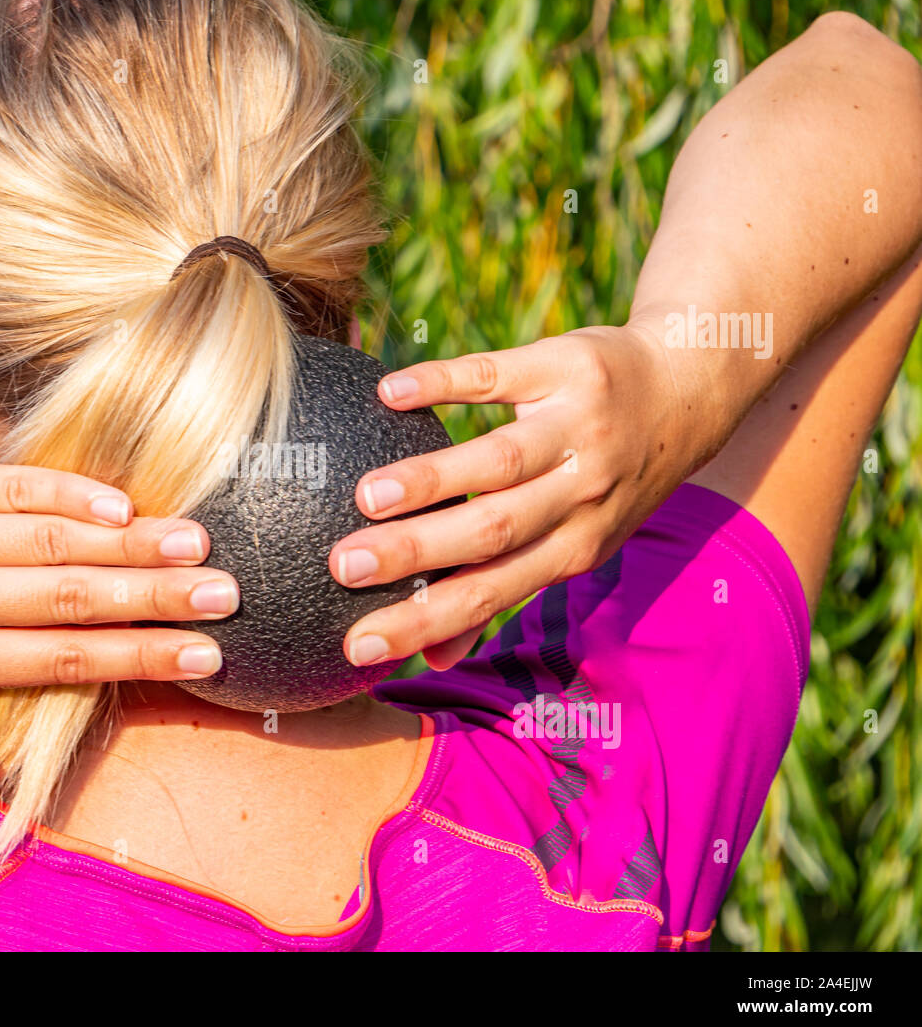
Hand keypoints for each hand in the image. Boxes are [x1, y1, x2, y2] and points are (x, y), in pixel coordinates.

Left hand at [0, 438, 237, 789]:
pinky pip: (13, 487)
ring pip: (55, 541)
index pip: (58, 659)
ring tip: (198, 544)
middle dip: (156, 602)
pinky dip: (72, 493)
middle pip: (72, 600)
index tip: (203, 656)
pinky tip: (123, 502)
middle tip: (227, 595)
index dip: (136, 657)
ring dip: (132, 545)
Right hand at [330, 325, 700, 671]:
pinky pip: (498, 375)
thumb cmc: (605, 482)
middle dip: (417, 552)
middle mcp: (579, 495)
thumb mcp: (574, 545)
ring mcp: (576, 429)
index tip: (357, 646)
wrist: (684, 390)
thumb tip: (432, 659)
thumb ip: (501, 593)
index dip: (425, 622)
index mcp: (573, 549)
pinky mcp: (565, 367)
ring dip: (432, 478)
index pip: (490, 593)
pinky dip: (442, 383)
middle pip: (494, 530)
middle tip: (343, 566)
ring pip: (501, 459)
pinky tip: (388, 392)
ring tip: (365, 495)